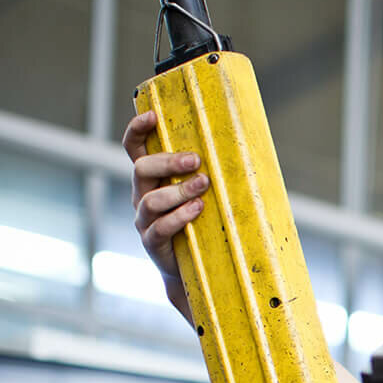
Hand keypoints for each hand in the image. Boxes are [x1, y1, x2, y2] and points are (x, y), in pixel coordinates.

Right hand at [122, 110, 204, 303]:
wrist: (193, 268)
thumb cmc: (201, 223)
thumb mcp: (202, 193)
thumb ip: (208, 173)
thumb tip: (248, 149)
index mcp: (151, 179)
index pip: (134, 149)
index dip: (137, 129)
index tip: (151, 115)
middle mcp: (141, 196)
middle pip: (141, 169)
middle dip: (168, 162)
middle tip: (195, 160)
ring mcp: (144, 220)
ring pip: (151, 199)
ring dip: (178, 189)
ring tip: (203, 185)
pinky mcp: (152, 242)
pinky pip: (160, 227)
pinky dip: (179, 216)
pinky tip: (197, 209)